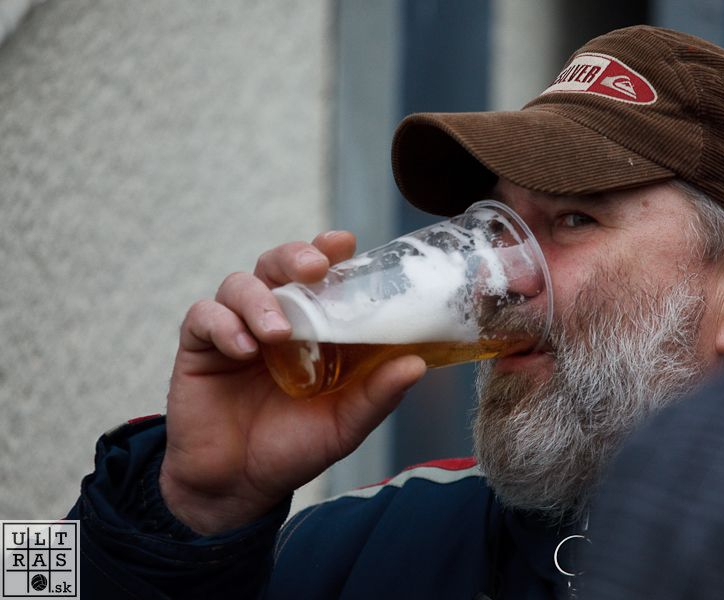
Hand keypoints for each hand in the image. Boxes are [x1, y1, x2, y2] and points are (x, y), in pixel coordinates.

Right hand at [159, 232, 426, 534]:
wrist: (237, 488)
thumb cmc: (293, 448)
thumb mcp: (344, 424)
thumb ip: (376, 394)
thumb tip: (416, 364)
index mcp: (313, 328)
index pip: (320, 276)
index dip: (329, 251)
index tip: (343, 242)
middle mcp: (274, 319)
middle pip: (277, 264)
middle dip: (294, 256)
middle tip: (313, 268)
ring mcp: (236, 330)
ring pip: (239, 284)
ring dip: (260, 300)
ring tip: (277, 333)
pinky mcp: (199, 348)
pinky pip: (203, 316)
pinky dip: (223, 324)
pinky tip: (242, 349)